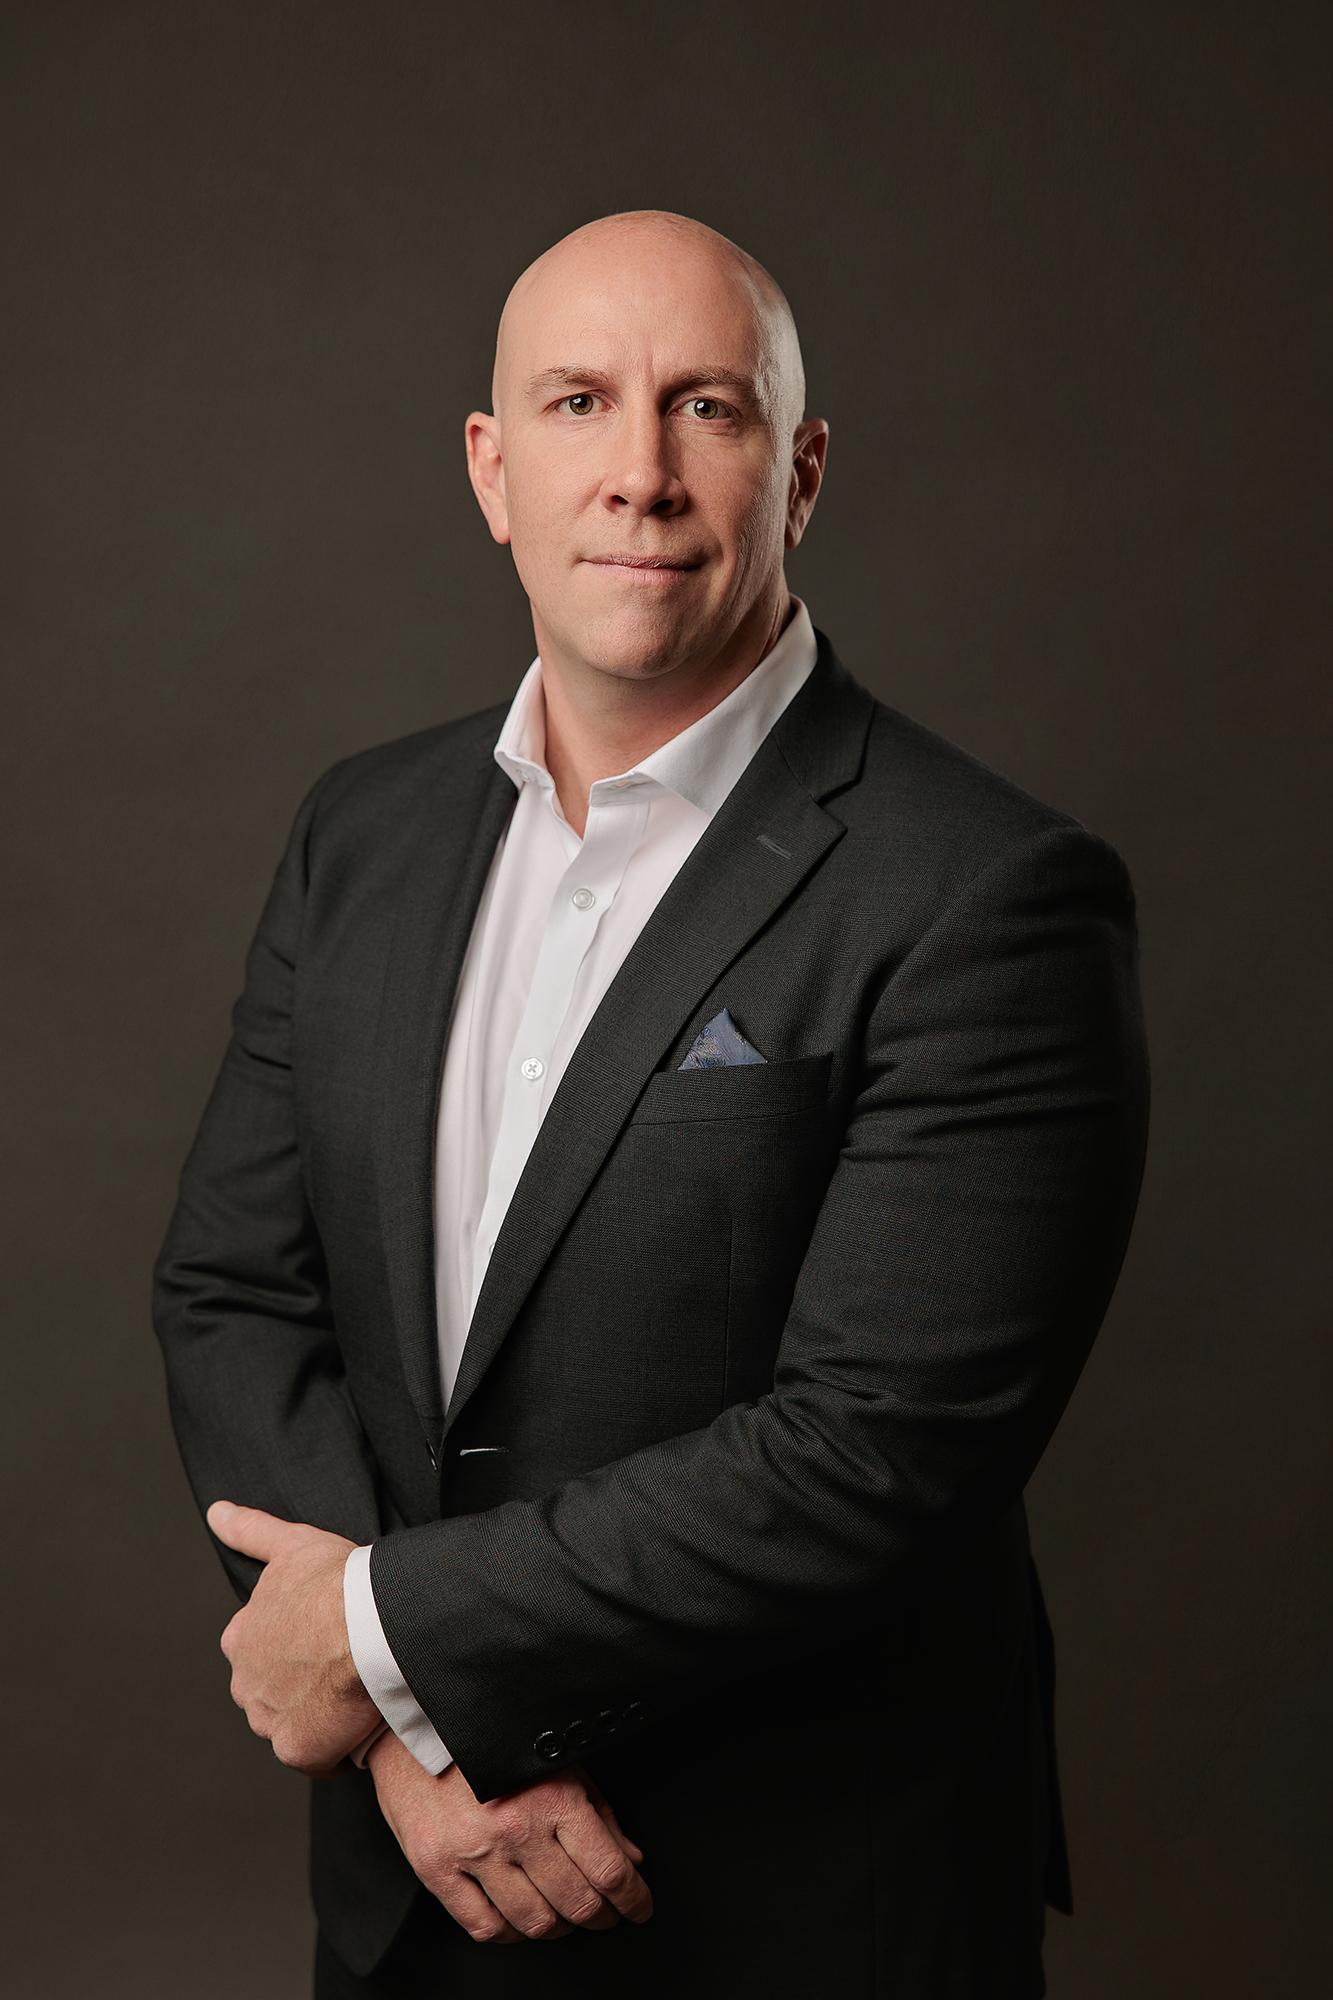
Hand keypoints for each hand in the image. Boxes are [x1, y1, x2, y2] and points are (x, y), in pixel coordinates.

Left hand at [207, 1499, 380, 1774]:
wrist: (368, 1625)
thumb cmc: (336, 1582)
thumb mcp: (292, 1545)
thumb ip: (250, 1531)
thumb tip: (216, 1512)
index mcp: (241, 1638)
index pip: (260, 1650)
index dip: (293, 1645)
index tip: (321, 1637)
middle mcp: (245, 1683)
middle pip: (272, 1690)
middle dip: (300, 1684)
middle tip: (341, 1665)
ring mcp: (268, 1720)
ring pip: (291, 1723)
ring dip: (316, 1714)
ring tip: (354, 1694)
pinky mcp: (298, 1750)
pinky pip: (315, 1755)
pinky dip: (332, 1747)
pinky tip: (357, 1725)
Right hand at [366, 1730, 652, 1943]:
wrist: (415, 1722)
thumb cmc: (492, 1736)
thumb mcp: (558, 1761)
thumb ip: (598, 1813)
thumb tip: (631, 1859)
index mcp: (554, 1797)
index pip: (609, 1870)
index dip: (634, 1898)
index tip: (639, 1906)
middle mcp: (516, 1829)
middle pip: (577, 1903)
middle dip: (602, 1916)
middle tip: (606, 1913)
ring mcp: (474, 1852)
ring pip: (534, 1923)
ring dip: (558, 1928)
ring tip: (563, 1915)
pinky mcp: (437, 1868)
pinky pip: (484, 1927)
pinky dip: (510, 1933)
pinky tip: (518, 1919)